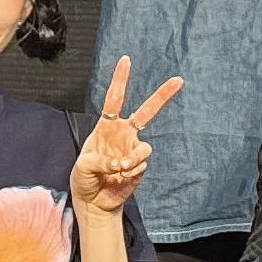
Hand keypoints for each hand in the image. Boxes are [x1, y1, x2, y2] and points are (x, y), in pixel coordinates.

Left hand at [72, 57, 184, 216]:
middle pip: (147, 111)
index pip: (114, 98)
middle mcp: (123, 134)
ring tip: (120, 168)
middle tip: (178, 80)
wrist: (94, 201)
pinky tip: (120, 178)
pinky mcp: (139, 167)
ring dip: (133, 158)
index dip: (120, 79)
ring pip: (144, 148)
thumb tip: (121, 162)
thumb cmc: (84, 178)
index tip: (126, 60)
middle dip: (162, 95)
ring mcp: (133, 150)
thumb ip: (100, 160)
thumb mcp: (83, 165)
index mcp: (106, 126)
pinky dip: (130, 173)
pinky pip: (141, 166)